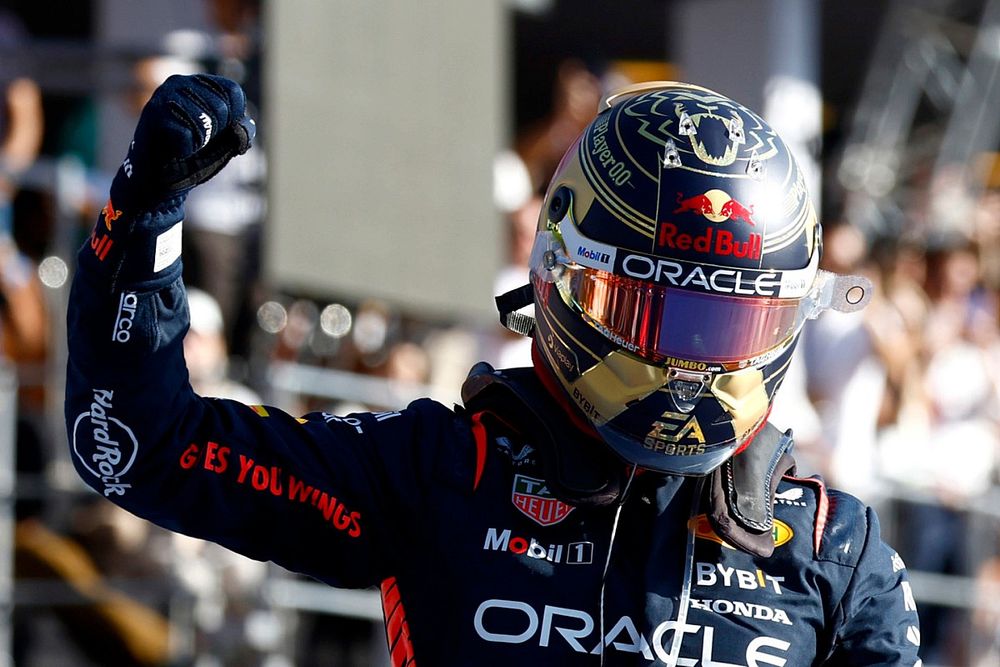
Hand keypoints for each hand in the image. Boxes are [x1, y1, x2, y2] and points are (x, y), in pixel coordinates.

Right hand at [117, 74, 254, 205]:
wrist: (159, 180)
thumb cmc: (193, 157)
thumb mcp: (224, 142)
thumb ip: (240, 130)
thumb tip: (245, 126)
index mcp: (199, 84)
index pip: (233, 91)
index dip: (235, 119)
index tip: (218, 132)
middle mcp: (180, 83)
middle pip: (221, 107)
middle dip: (216, 134)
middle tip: (197, 141)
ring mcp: (163, 96)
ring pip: (205, 120)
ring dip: (200, 143)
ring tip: (185, 145)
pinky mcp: (152, 114)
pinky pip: (187, 134)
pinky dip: (186, 150)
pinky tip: (174, 150)